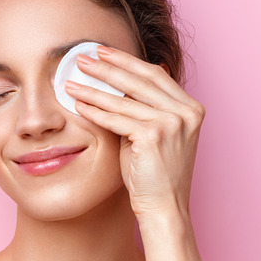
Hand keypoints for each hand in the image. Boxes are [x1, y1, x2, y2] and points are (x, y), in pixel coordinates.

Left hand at [64, 46, 204, 226]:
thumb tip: (124, 81)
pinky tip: (78, 105)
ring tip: (70, 82)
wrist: (164, 208)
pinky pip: (116, 119)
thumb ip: (144, 108)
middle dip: (107, 67)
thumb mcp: (154, 134)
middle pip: (139, 80)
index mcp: (191, 108)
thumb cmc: (155, 174)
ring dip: (93, 89)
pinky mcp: (154, 136)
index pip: (154, 74)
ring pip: (124, 100)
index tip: (103, 52)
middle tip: (82, 57)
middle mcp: (186, 112)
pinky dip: (95, 111)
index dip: (127, 61)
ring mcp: (172, 123)